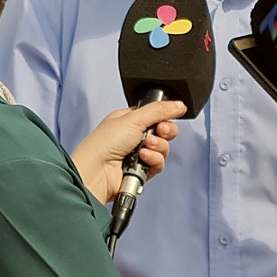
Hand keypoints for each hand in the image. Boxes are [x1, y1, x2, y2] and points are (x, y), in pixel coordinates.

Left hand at [71, 100, 185, 203]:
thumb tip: (180, 104)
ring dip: (157, 147)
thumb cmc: (104, 143)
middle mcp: (134, 136)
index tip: (163, 119)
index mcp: (129, 119)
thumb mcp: (134, 118)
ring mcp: (138, 154)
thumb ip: (160, 110)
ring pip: (163, 149)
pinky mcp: (141, 171)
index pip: (156, 114)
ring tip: (143, 148)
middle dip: (164, 132)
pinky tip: (142, 159)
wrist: (97, 171)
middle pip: (164, 132)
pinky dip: (153, 160)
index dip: (164, 117)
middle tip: (158, 132)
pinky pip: (159, 164)